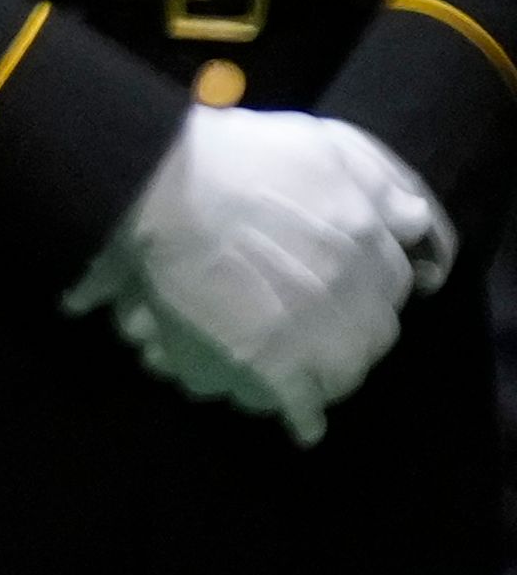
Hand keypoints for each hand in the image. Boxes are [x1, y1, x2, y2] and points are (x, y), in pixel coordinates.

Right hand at [65, 107, 441, 444]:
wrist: (160, 193)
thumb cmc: (234, 158)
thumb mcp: (321, 145)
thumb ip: (373, 180)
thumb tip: (413, 223)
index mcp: (367, 236)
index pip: (396, 281)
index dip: (375, 288)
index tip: (356, 293)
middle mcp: (350, 288)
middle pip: (375, 333)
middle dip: (359, 337)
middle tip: (333, 337)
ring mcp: (311, 331)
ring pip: (342, 373)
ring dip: (332, 376)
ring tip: (312, 377)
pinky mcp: (266, 366)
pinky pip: (295, 406)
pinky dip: (302, 418)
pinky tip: (305, 429)